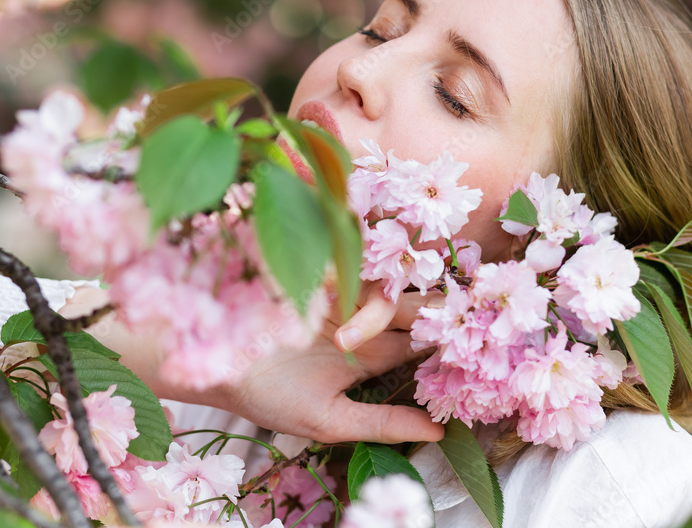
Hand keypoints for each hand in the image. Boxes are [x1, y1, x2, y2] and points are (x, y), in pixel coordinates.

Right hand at [60, 286, 443, 444]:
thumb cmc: (272, 399)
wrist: (217, 364)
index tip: (473, 333)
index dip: (443, 339)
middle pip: (411, 306)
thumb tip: (440, 431)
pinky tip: (381, 260)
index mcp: (369, 356)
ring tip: (378, 307)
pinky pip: (355, 260)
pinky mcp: (321, 270)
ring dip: (393, 293)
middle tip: (463, 297)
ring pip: (387, 283)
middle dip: (434, 304)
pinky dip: (370, 259)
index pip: (417, 344)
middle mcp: (362, 320)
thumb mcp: (331, 420)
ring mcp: (343, 292)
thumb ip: (384, 422)